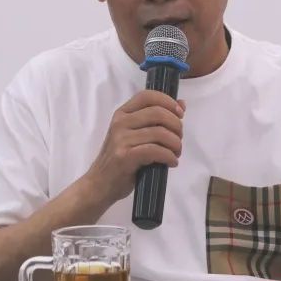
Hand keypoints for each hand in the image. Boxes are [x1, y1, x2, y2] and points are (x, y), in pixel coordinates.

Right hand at [84, 90, 184, 204]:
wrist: (99, 184)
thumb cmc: (120, 160)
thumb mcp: (134, 135)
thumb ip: (155, 120)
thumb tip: (181, 104)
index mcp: (122, 114)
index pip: (147, 96)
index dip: (168, 101)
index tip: (180, 114)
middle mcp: (120, 122)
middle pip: (158, 113)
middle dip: (176, 125)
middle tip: (179, 139)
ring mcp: (121, 139)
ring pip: (160, 133)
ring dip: (175, 144)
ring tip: (176, 153)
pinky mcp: (125, 156)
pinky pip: (156, 151)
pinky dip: (169, 157)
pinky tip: (171, 162)